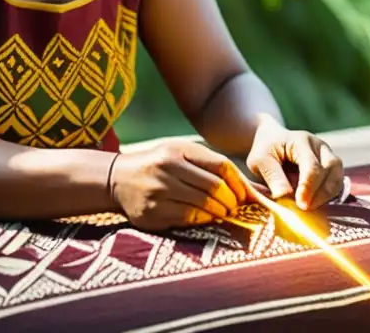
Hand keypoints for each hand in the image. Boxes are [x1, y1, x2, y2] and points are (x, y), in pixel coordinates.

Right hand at [109, 141, 248, 230]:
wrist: (117, 178)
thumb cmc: (158, 165)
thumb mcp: (180, 154)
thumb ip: (211, 165)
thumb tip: (252, 188)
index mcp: (178, 150)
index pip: (221, 165)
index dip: (239, 183)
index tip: (246, 194)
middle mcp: (168, 167)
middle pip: (215, 187)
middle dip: (231, 201)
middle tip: (235, 207)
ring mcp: (159, 190)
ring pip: (203, 205)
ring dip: (219, 212)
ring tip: (222, 212)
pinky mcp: (153, 212)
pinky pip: (188, 218)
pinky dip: (203, 219)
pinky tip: (205, 217)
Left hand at [246, 115, 344, 210]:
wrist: (271, 142)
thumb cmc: (265, 150)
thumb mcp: (260, 161)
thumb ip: (273, 177)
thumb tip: (285, 197)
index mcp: (301, 141)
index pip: (312, 165)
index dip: (308, 187)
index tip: (301, 204)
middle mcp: (319, 146)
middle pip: (331, 168)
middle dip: (320, 192)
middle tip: (305, 208)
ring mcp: (328, 156)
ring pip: (337, 177)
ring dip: (326, 196)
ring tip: (309, 207)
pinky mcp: (330, 168)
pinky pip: (336, 184)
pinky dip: (327, 196)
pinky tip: (313, 203)